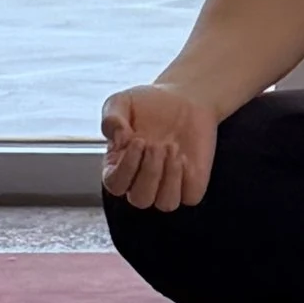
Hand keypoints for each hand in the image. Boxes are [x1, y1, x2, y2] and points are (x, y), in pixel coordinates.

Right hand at [101, 84, 217, 212]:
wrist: (185, 98)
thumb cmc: (149, 103)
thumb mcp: (122, 102)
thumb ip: (111, 118)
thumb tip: (119, 139)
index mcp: (118, 167)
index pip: (115, 185)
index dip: (126, 168)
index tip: (138, 141)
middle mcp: (141, 181)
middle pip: (140, 199)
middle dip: (150, 171)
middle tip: (157, 144)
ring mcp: (167, 185)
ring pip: (165, 204)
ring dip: (169, 177)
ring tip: (173, 148)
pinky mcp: (192, 184)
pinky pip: (190, 196)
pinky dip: (188, 179)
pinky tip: (186, 157)